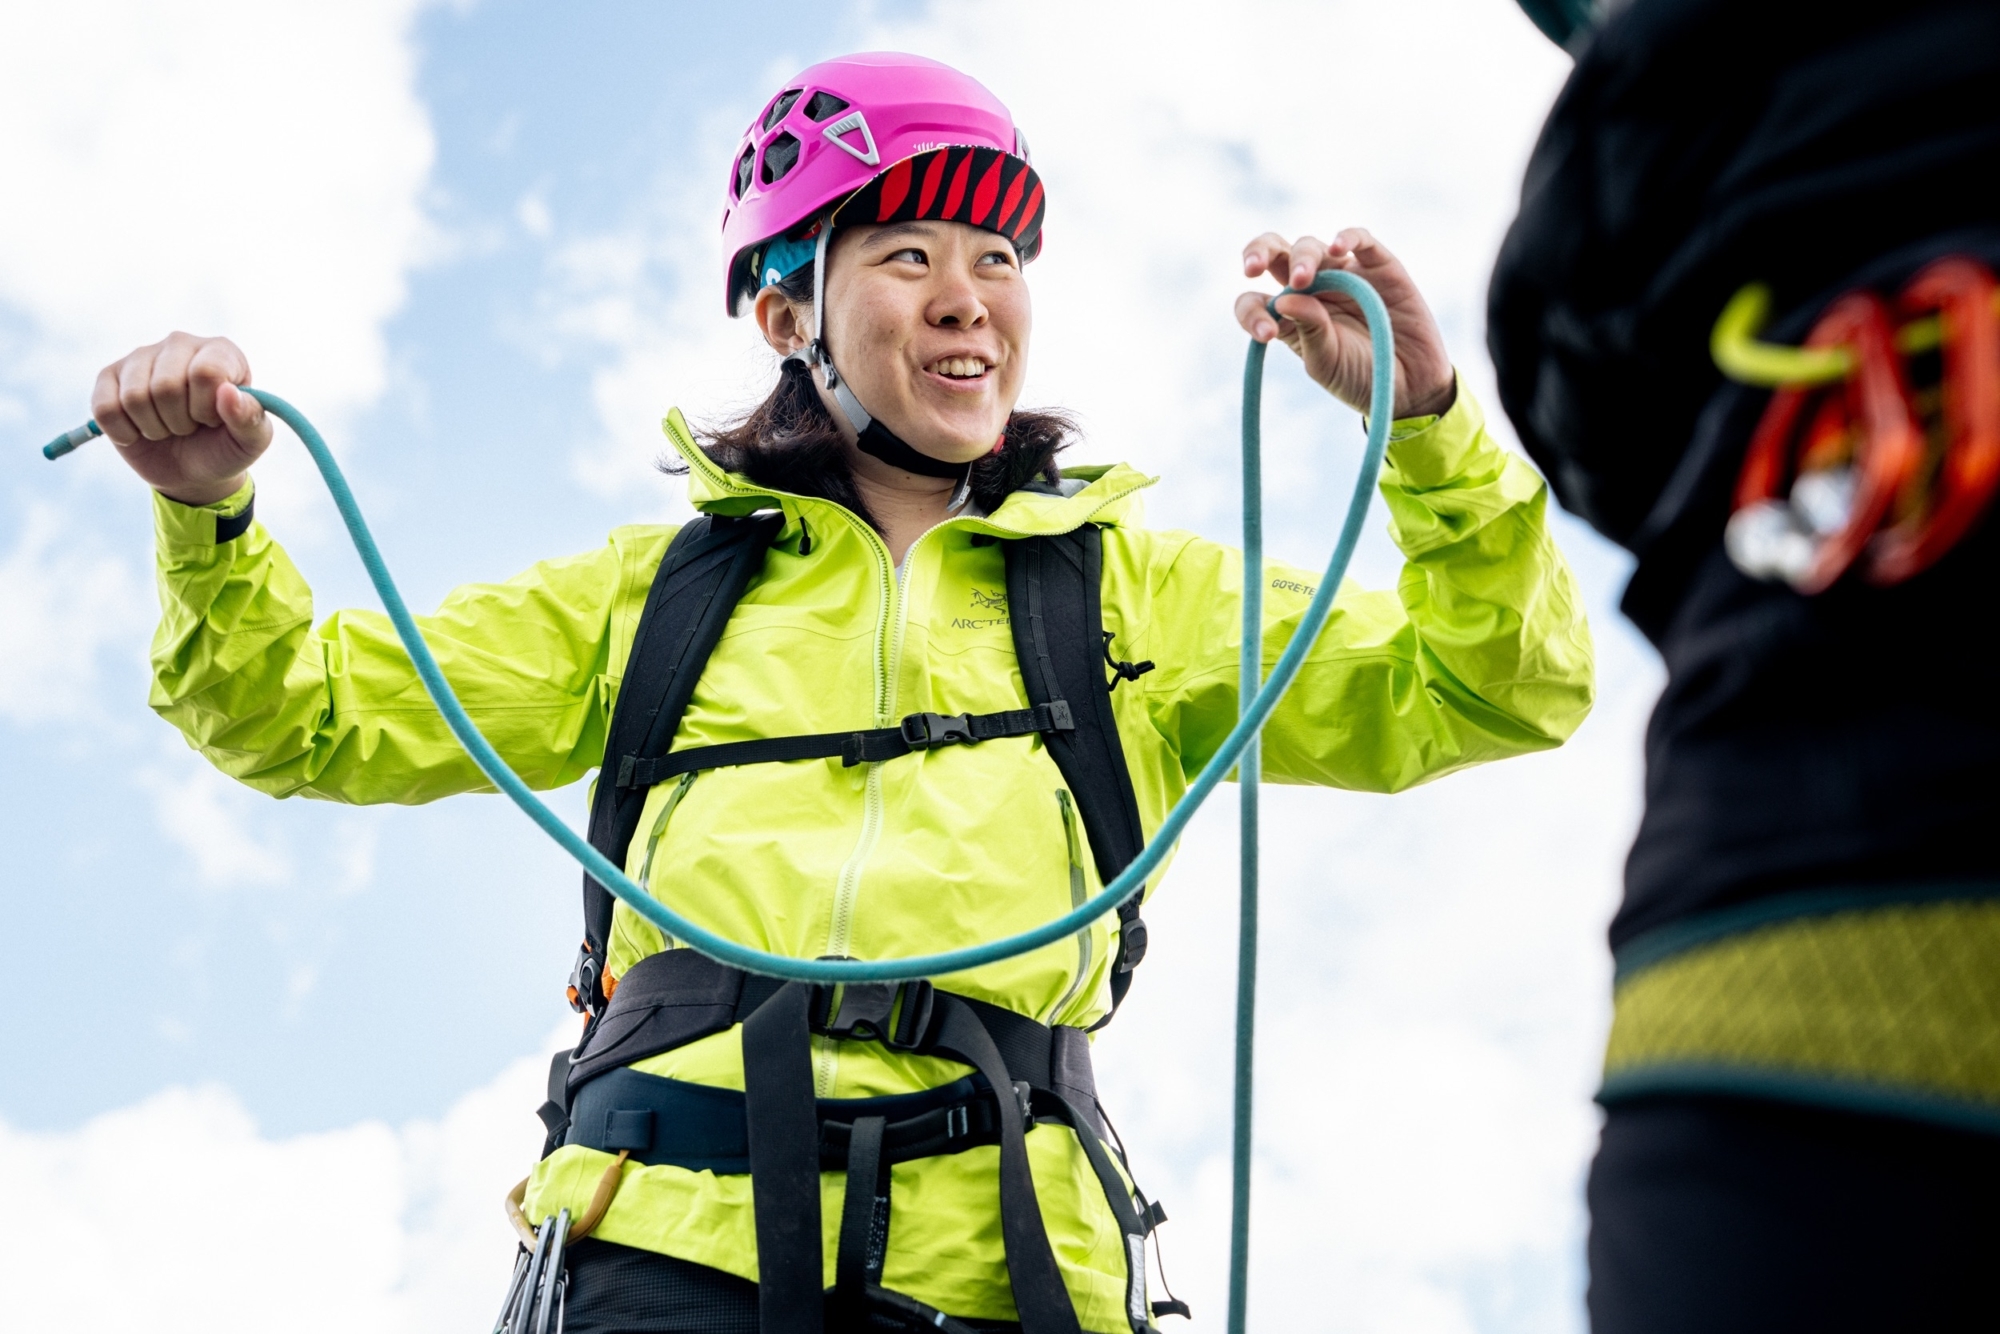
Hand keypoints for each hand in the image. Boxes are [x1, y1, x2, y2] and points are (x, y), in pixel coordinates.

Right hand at [92, 333, 271, 505]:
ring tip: (169, 427)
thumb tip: (228, 393)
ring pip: (134, 397)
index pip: (205, 373)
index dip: (206, 409)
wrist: (192, 470)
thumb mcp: (250, 442)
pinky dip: (124, 432)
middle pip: (166, 386)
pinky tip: (139, 431)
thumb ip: (250, 420)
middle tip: (190, 426)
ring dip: (154, 428)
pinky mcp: (109, 377)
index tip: (213, 419)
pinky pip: (105, 408)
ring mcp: (141, 357)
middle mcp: (180, 343)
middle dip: (180, 422)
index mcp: (221, 351)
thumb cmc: (225, 448)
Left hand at [1236, 229, 1455, 419]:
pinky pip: (1360, 240)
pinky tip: (1337, 247)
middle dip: (1258, 253)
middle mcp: (1310, 289)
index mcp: (1289, 316)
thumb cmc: (1361, 378)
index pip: (1255, 300)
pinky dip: (1347, 237)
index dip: (1252, 311)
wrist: (1411, 386)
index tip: (1267, 335)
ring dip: (1301, 257)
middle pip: (1274, 255)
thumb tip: (1282, 299)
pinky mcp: (1378, 265)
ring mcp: (1343, 274)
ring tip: (1302, 280)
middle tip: (1253, 269)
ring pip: (1310, 246)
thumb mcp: (1328, 363)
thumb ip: (1308, 332)